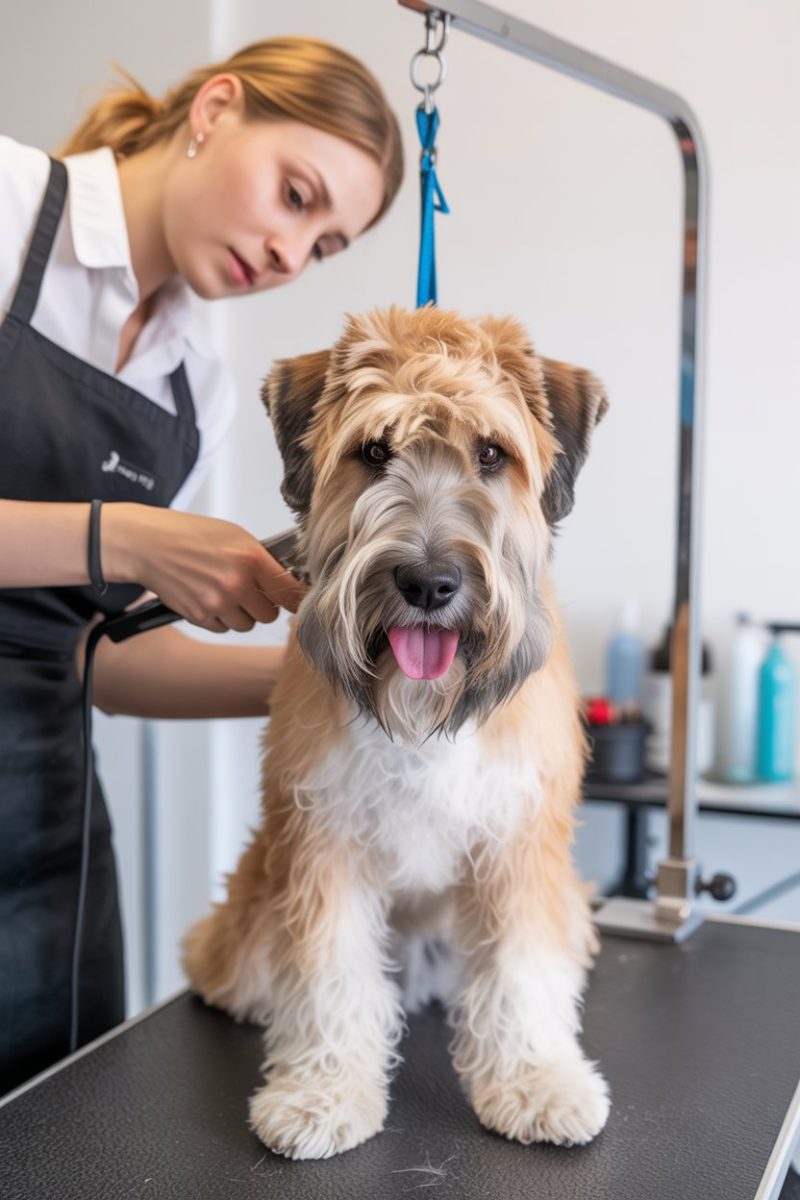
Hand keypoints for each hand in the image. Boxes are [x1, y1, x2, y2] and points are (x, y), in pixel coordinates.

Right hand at [102, 504, 305, 632]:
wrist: (149, 544)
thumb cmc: (190, 535)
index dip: (294, 599)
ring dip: (240, 614)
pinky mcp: (200, 615)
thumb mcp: (235, 535)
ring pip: (246, 625)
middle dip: (262, 606)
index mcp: (251, 558)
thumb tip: (285, 581)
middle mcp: (237, 583)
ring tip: (225, 593)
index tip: (295, 602)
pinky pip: (223, 628)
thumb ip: (261, 560)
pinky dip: (219, 619)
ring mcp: (218, 602)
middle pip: (269, 614)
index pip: (289, 591)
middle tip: (249, 591)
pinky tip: (208, 598)